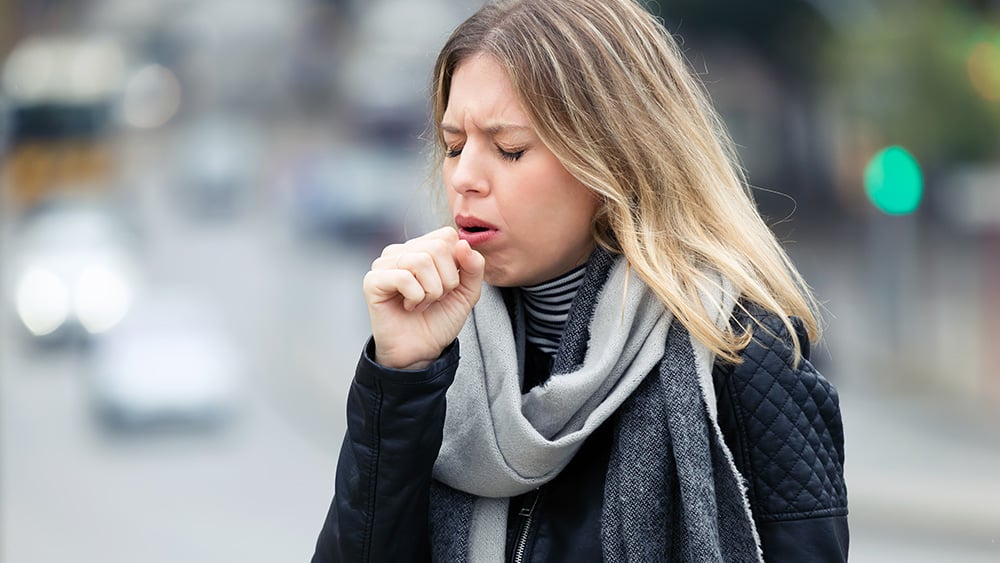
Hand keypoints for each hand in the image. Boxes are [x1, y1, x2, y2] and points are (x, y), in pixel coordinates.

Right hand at [362, 227, 484, 369]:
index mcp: (422, 248)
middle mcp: (402, 251)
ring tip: (422, 303)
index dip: (457, 263)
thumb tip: (463, 244)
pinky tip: (409, 306)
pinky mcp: (373, 281)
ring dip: (431, 291)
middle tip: (436, 297)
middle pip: (437, 247)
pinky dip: (415, 297)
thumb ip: (474, 267)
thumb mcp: (467, 292)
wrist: (421, 350)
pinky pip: (403, 277)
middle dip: (446, 280)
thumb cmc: (440, 319)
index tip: (449, 285)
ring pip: (421, 261)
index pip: (447, 236)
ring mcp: (385, 264)